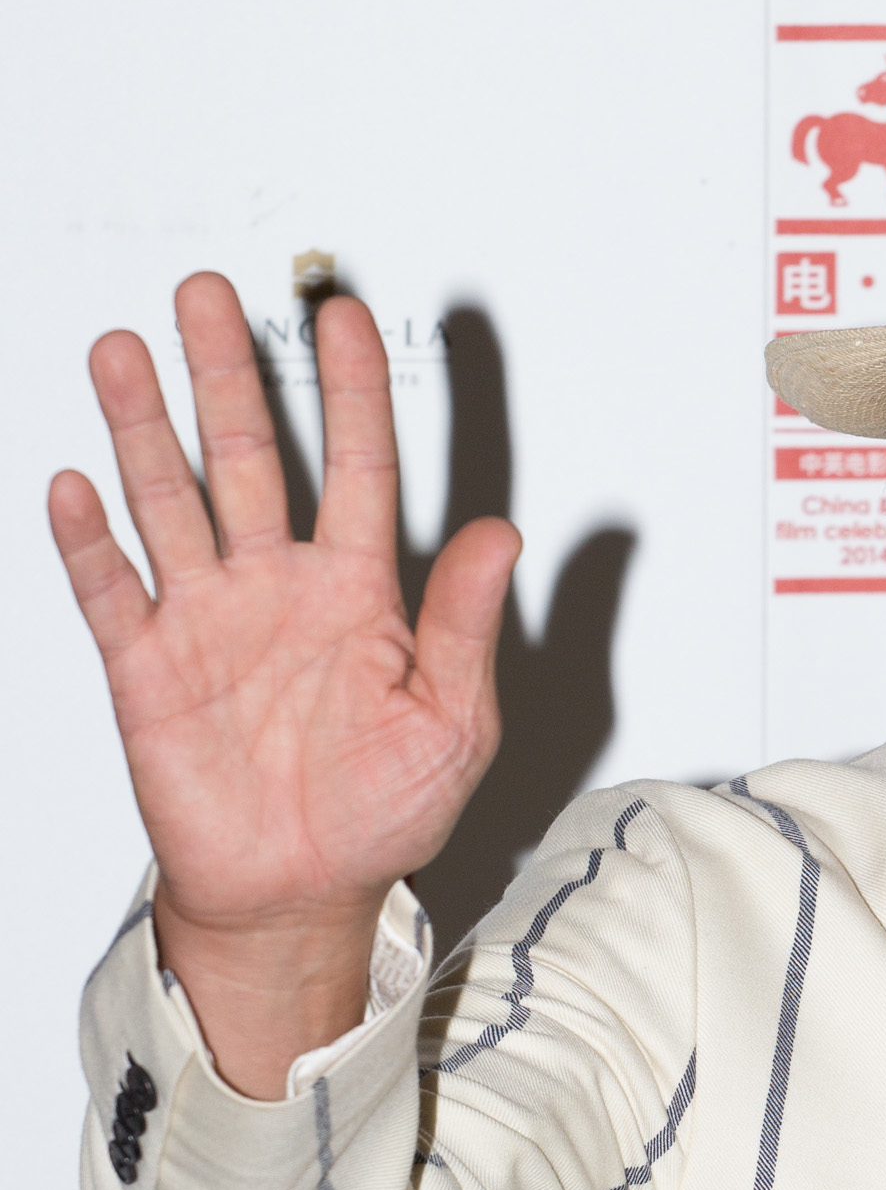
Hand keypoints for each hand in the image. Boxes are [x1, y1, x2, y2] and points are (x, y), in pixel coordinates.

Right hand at [50, 274, 517, 1094]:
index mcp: (358, 594)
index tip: (344, 320)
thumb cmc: (382, 813)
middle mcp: (278, 589)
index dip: (351, 393)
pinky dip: (90, 542)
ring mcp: (207, 620)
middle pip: (248, 458)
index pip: (358, 468)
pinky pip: (112, 592)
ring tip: (122, 353)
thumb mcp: (451, 723)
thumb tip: (505, 537)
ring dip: (143, 429)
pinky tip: (75, 485)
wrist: (301, 894)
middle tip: (208, 295)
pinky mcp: (149, 668)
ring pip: (170, 502)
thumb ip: (465, 626)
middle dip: (226, 375)